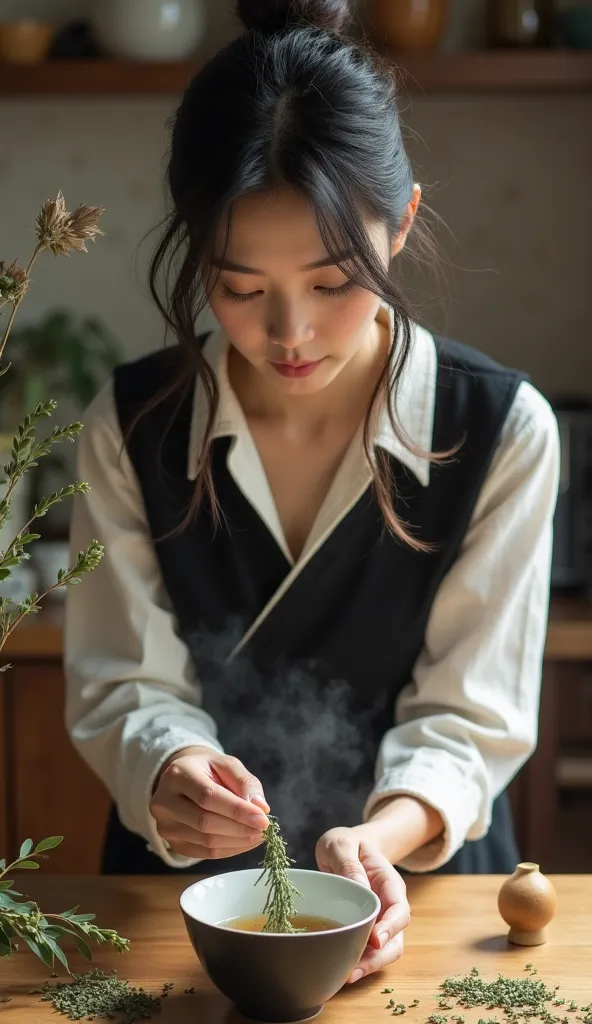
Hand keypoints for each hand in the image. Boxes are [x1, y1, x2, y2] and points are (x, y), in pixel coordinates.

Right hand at [150, 745, 269, 858]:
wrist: (183, 779)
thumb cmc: (208, 770)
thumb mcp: (227, 764)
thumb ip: (245, 782)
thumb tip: (260, 807)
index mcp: (177, 774)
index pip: (208, 797)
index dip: (237, 810)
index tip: (264, 819)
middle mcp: (164, 801)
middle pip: (205, 822)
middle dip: (240, 828)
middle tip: (265, 829)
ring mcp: (164, 826)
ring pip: (206, 841)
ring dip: (238, 841)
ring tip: (258, 835)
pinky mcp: (171, 843)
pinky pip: (204, 853)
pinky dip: (229, 850)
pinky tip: (245, 842)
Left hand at [315, 827, 409, 983]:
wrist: (349, 846)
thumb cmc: (347, 844)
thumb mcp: (342, 843)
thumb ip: (349, 864)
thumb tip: (360, 888)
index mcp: (388, 882)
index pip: (399, 908)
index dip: (391, 926)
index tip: (376, 939)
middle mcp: (389, 906)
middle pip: (396, 939)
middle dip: (378, 958)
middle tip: (354, 970)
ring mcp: (380, 920)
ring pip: (384, 951)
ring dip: (369, 966)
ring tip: (346, 976)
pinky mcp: (366, 929)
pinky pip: (368, 951)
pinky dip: (359, 962)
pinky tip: (341, 970)